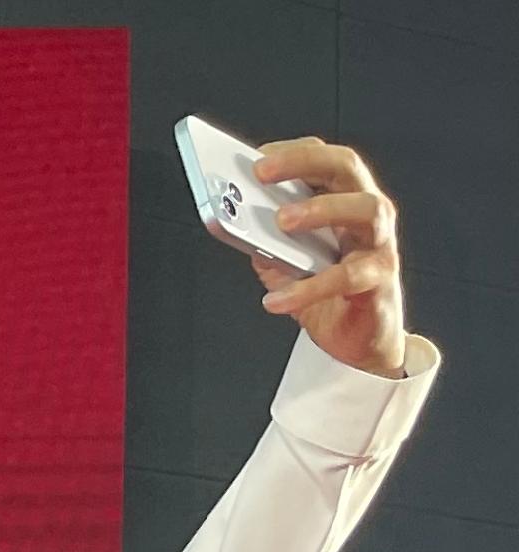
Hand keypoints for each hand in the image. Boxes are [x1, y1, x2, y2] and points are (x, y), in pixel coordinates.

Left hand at [251, 140, 408, 376]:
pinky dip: (307, 289)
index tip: (257, 156)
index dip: (294, 152)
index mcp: (344, 200)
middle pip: (347, 169)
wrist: (357, 339)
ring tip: (281, 221)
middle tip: (261, 173)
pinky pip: (347, 277)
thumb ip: (264, 241)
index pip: (326, 160)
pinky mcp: (380, 281)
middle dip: (304, 163)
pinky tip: (275, 299)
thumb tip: (230, 218)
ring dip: (321, 209)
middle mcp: (368, 213)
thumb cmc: (325, 292)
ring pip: (365, 209)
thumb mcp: (286, 262)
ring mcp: (379, 243)